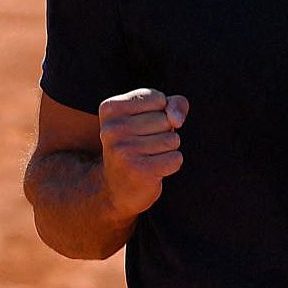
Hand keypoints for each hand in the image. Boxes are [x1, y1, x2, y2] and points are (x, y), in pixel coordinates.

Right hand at [98, 88, 188, 219]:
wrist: (116, 188)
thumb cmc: (137, 145)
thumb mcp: (152, 115)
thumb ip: (173, 104)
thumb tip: (176, 119)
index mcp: (110, 109)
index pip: (157, 99)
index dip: (160, 113)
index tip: (139, 127)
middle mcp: (113, 129)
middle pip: (166, 119)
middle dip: (164, 133)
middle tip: (143, 146)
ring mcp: (124, 150)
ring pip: (173, 139)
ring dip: (167, 150)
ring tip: (147, 157)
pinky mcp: (139, 170)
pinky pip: (176, 158)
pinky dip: (171, 164)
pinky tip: (153, 170)